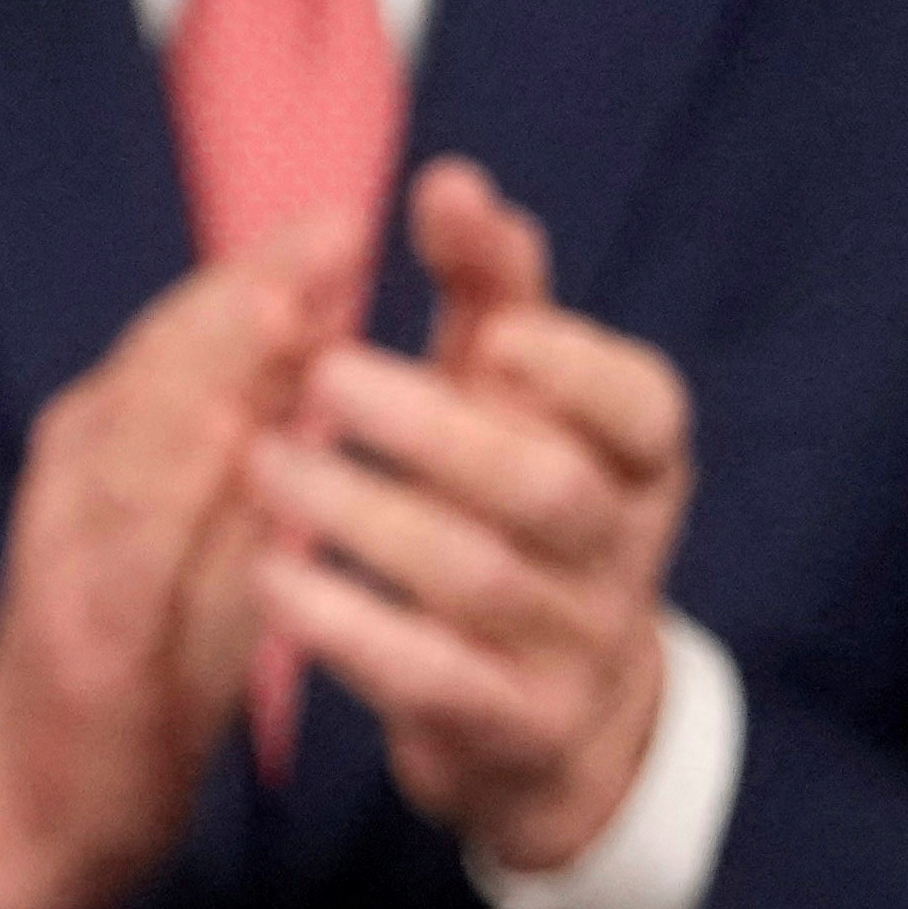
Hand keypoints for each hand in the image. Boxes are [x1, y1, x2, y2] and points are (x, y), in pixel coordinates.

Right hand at [0, 209, 370, 908]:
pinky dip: (176, 484)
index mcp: (122, 434)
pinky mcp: (74, 618)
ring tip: (284, 307)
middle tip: (335, 233)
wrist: (46, 796)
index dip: (271, 270)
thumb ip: (249, 438)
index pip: (197, 331)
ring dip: (209, 362)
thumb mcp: (213, 532)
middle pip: (164, 353)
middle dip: (248, 289)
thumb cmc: (146, 656)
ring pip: (135, 423)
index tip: (352, 219)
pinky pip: (124, 536)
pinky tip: (232, 447)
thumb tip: (319, 332)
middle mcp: (84, 462)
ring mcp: (68, 535)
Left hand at [249, 160, 693, 879]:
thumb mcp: (519, 401)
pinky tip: (270, 576)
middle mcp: (621, 553)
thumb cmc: (519, 515)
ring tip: (262, 463)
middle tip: (320, 377)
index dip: (573, 367)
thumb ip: (492, 289)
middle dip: (433, 426)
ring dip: (361, 514)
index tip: (492, 330)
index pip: (644, 406)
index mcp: (639, 462)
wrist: (556, 724)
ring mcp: (573, 648)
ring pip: (475, 578)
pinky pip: (430, 677)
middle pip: (545, 486)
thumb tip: (450, 179)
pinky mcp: (511, 729)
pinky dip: (345, 624)